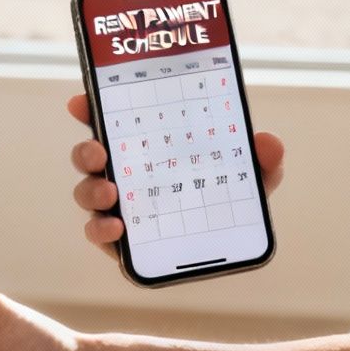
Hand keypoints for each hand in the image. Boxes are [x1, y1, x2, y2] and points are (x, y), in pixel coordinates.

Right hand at [66, 92, 283, 259]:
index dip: (91, 109)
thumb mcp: (250, 177)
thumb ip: (264, 160)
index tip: (81, 101)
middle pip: (90, 156)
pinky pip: (98, 234)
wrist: (228, 249)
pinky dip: (101, 231)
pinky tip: (116, 229)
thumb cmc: (227, 200)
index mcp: (146, 148)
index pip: (112, 123)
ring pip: (87, 193)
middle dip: (86, 150)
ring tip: (110, 194)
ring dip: (91, 191)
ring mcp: (118, 208)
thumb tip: (267, 141)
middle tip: (99, 151)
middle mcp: (125, 174)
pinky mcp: (120, 242)